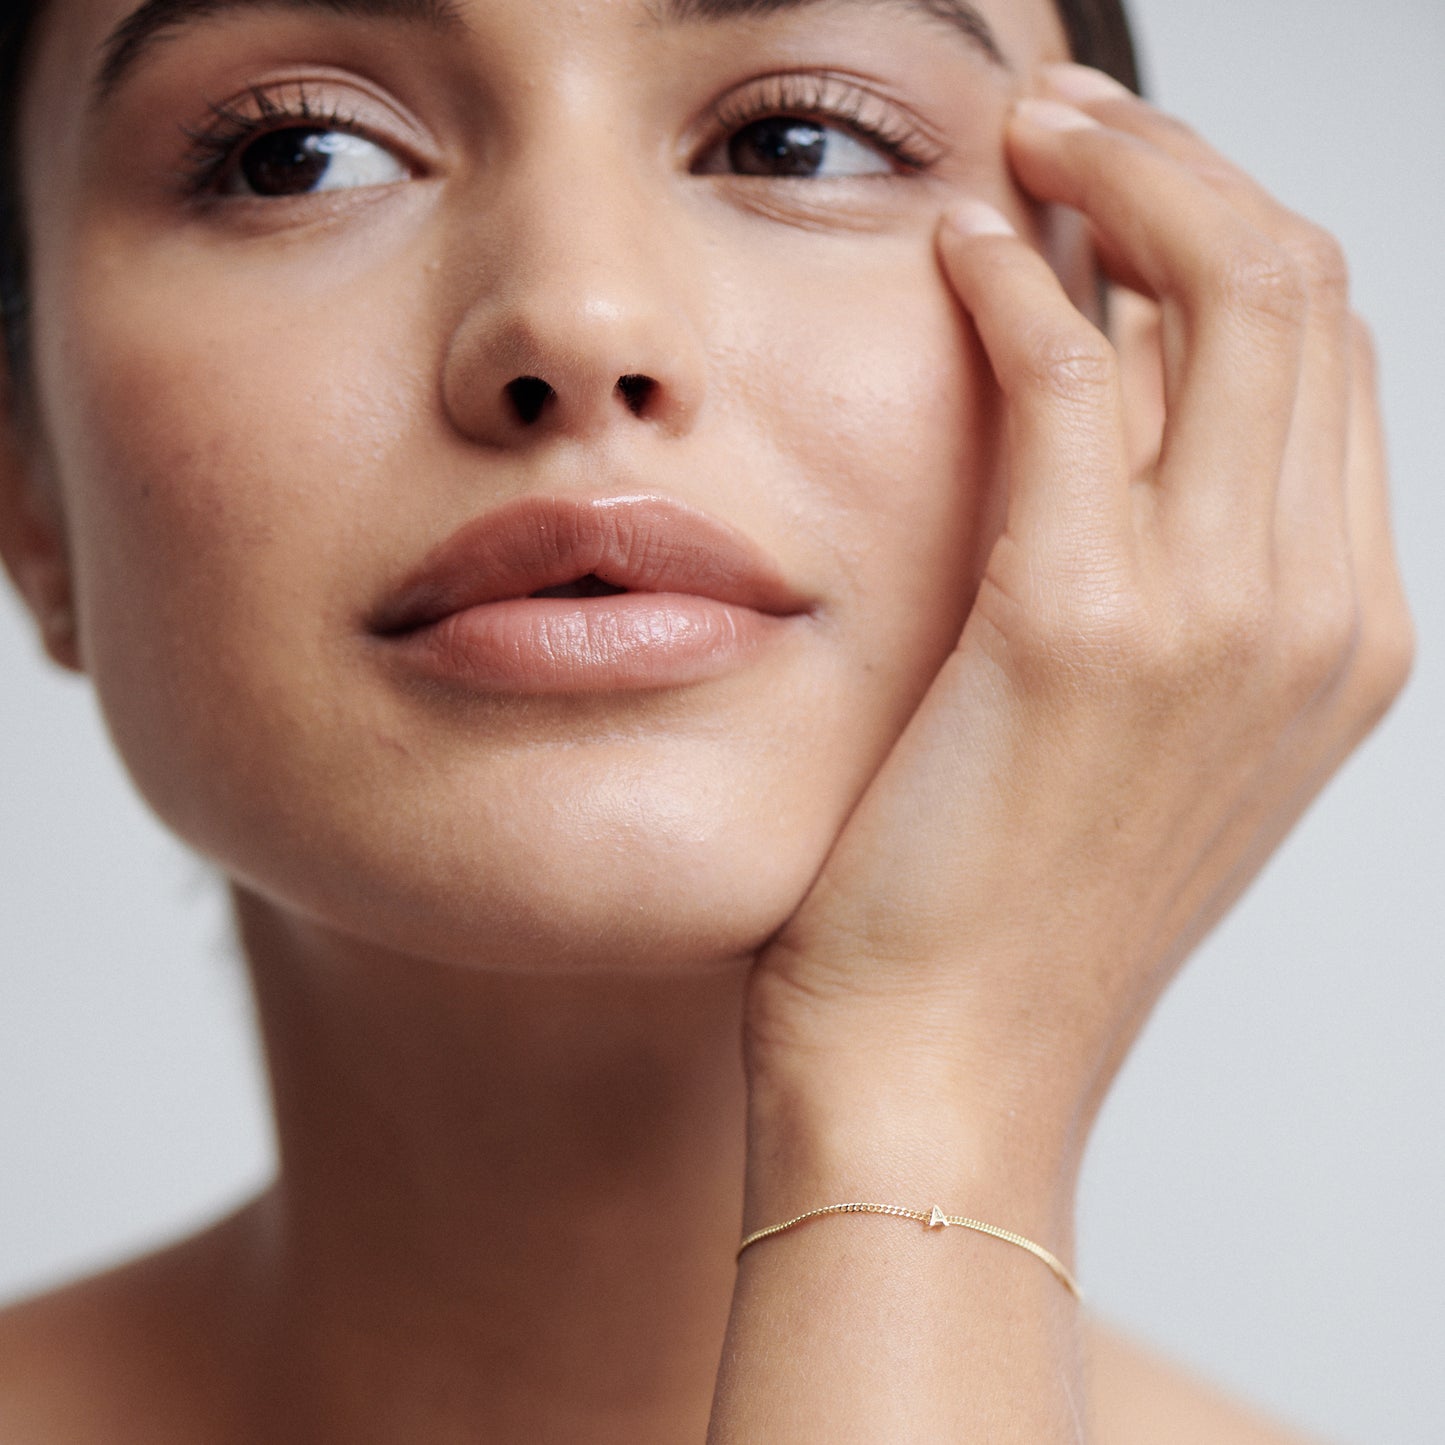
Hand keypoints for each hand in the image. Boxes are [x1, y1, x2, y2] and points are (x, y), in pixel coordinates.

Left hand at [742, 66, 1414, 1192]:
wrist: (947, 1070)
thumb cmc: (1000, 919)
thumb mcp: (1127, 740)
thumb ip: (1152, 566)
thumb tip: (1114, 391)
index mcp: (1336, 638)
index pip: (1328, 366)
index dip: (1232, 242)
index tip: (1125, 191)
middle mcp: (1312, 612)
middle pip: (1302, 296)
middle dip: (1189, 172)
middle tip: (1070, 122)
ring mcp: (1217, 616)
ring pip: (1225, 295)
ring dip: (1121, 179)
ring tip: (1023, 134)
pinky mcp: (1080, 626)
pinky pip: (1075, 374)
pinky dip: (1023, 281)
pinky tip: (963, 242)